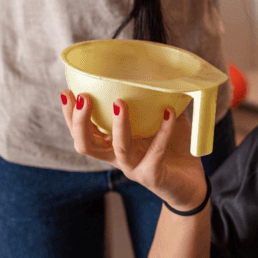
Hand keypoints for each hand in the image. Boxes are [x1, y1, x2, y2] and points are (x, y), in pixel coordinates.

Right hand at [61, 90, 207, 210]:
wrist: (190, 184)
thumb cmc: (173, 150)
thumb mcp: (159, 121)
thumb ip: (154, 101)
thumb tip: (157, 72)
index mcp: (111, 145)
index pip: (82, 132)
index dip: (70, 115)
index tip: (66, 92)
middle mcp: (117, 158)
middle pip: (85, 144)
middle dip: (80, 121)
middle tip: (84, 97)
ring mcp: (134, 168)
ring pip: (118, 148)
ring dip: (118, 124)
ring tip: (120, 103)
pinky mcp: (152, 175)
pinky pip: (156, 151)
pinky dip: (163, 130)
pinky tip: (168, 112)